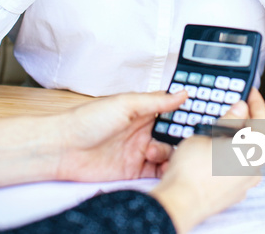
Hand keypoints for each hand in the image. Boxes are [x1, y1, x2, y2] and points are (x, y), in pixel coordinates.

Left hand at [53, 90, 188, 181]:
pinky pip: (156, 171)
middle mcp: (143, 130)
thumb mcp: (125, 104)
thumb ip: (156, 101)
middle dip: (182, 137)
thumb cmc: (88, 120)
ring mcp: (139, 150)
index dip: (184, 113)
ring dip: (171, 154)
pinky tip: (165, 167)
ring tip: (162, 153)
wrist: (64, 149)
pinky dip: (164, 170)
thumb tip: (181, 93)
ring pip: (167, 153)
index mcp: (142, 110)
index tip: (200, 115)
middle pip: (172, 134)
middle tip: (189, 139)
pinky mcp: (134, 170)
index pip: (170, 110)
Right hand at [152, 88, 264, 233]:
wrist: (181, 201)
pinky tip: (217, 150)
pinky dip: (232, 155)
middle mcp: (254, 168)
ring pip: (247, 153)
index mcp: (253, 151)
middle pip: (257, 137)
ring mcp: (246, 182)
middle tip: (235, 107)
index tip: (251, 93)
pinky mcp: (236, 191)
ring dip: (239, 138)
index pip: (263, 119)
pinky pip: (239, 167)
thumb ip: (229, 120)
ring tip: (222, 128)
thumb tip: (240, 108)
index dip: (257, 102)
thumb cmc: (193, 170)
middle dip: (247, 120)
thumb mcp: (208, 133)